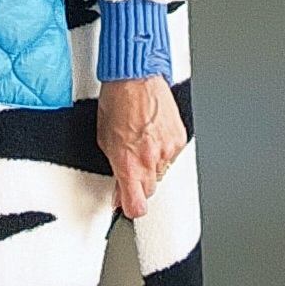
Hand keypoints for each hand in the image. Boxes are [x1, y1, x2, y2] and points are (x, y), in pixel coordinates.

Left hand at [98, 76, 186, 219]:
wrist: (136, 77)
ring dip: (152, 166)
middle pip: (150, 191)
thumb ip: (114, 169)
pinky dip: (163, 151)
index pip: (137, 205)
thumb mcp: (104, 140)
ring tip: (141, 143)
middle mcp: (150, 159)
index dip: (132, 208)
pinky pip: (172, 156)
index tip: (127, 205)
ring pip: (162, 173)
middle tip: (131, 167)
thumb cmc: (117, 101)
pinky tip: (153, 135)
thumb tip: (118, 190)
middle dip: (140, 184)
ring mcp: (168, 150)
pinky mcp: (179, 139)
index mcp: (128, 163)